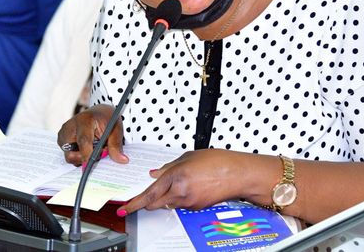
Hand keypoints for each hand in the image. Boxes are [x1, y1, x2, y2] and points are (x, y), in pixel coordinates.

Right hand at [57, 104, 128, 165]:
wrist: (99, 112)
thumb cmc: (107, 119)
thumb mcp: (116, 129)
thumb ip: (116, 145)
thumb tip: (122, 160)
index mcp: (84, 120)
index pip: (83, 141)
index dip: (86, 155)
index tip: (90, 166)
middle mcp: (70, 126)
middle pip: (71, 152)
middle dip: (84, 157)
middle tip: (98, 152)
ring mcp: (64, 132)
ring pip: (69, 155)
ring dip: (81, 156)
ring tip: (92, 147)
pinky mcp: (62, 138)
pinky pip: (68, 154)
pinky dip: (78, 154)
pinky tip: (86, 147)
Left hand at [120, 149, 257, 213]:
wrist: (238, 174)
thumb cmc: (219, 162)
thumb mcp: (189, 157)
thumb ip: (169, 166)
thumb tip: (155, 173)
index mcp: (177, 176)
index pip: (150, 193)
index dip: (135, 202)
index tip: (125, 207)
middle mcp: (181, 192)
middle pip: (155, 203)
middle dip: (146, 202)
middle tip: (139, 199)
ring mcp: (189, 202)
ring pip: (168, 204)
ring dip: (164, 197)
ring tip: (176, 183)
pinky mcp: (197, 207)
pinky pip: (180, 204)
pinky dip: (178, 197)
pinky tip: (187, 187)